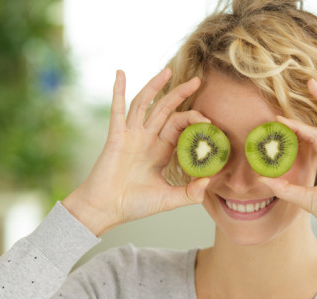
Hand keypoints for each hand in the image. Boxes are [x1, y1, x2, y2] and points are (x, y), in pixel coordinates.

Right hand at [63, 68, 210, 235]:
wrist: (106, 209)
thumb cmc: (134, 205)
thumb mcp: (168, 199)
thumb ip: (190, 193)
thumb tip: (209, 182)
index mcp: (160, 151)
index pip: (178, 126)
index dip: (193, 120)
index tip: (209, 122)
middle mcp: (146, 139)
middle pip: (165, 109)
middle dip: (180, 94)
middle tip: (198, 80)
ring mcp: (130, 136)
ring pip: (144, 104)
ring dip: (155, 86)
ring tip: (168, 70)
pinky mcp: (115, 137)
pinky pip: (118, 110)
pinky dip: (118, 91)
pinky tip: (121, 73)